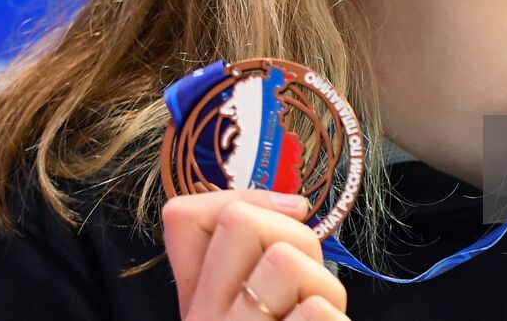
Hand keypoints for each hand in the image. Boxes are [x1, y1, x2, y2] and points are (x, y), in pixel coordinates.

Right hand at [162, 188, 349, 319]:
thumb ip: (260, 260)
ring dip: (324, 284)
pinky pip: (317, 310)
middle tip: (306, 284)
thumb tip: (292, 204)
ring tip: (317, 320)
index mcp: (198, 301)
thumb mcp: (258, 306)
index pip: (182, 215)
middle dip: (296, 236)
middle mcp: (206, 320)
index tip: (291, 214)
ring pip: (286, 259)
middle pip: (240, 221)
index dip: (248, 198)